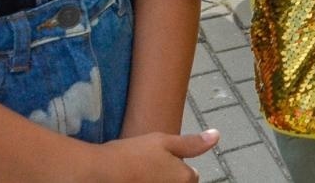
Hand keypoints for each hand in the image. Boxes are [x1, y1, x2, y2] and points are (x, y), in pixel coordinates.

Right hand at [84, 130, 217, 182]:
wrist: (98, 173)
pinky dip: (143, 182)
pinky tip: (132, 180)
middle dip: (167, 177)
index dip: (176, 167)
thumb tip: (216, 136)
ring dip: (155, 180)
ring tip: (138, 174)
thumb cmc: (131, 154)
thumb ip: (192, 142)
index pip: (191, 176)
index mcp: (185, 178)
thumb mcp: (163, 141)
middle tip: (146, 169)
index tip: (159, 161)